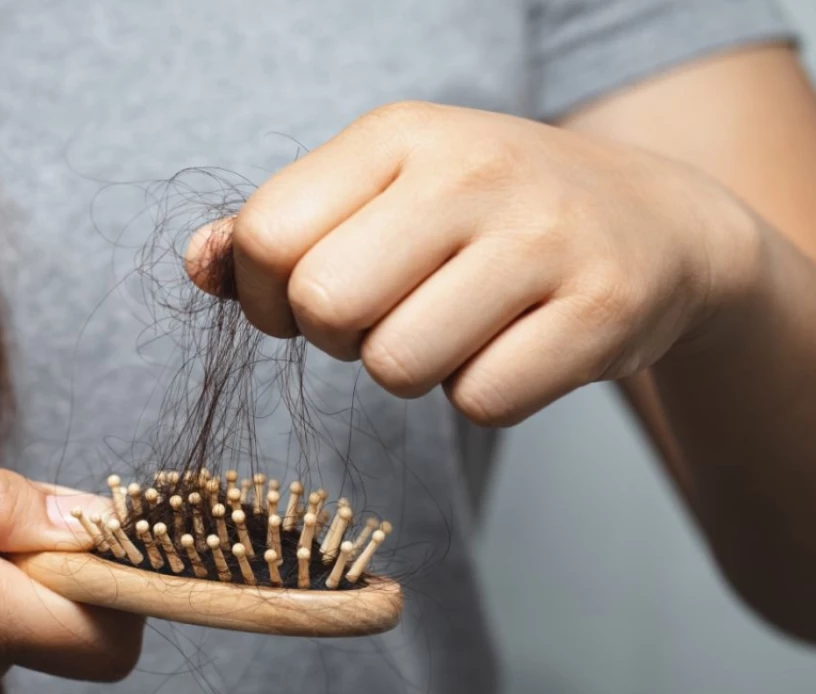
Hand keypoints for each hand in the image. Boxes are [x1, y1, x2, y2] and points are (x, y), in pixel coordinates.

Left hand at [186, 102, 760, 425]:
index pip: (267, 235)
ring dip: (411, 370)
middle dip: (339, 337)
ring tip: (457, 325)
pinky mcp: (601, 309)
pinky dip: (484, 393)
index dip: (266, 295)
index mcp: (398, 134)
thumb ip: (279, 227)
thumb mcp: (382, 190)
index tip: (306, 299)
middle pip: (324, 306)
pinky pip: (481, 402)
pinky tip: (515, 344)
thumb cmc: (485, 215)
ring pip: (397, 367)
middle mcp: (471, 170)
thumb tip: (198, 265)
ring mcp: (544, 237)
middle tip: (387, 315)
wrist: (653, 223)